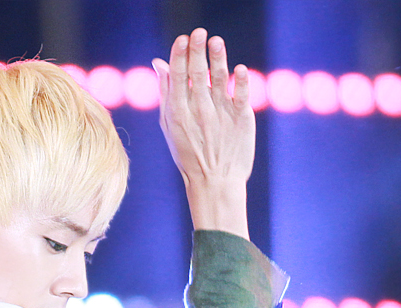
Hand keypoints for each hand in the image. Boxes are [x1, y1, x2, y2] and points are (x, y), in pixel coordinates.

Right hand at [152, 29, 253, 238]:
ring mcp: (221, 114)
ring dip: (218, 59)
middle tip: (198, 32)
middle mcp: (200, 110)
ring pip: (219, 79)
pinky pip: (242, 94)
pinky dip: (241, 81)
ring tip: (215, 41)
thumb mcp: (170, 124)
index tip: (182, 39)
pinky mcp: (241, 118)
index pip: (178, 77)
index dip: (179, 56)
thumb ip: (166, 92)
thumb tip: (158, 62)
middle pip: (197, 74)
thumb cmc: (189, 153)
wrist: (214, 182)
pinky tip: (239, 69)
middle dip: (196, 52)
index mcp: (179, 112)